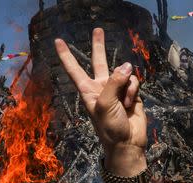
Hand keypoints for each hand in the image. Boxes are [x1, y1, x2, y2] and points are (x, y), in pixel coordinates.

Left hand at [54, 29, 145, 163]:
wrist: (127, 143)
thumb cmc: (110, 127)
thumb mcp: (105, 104)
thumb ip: (114, 82)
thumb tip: (127, 67)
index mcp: (88, 90)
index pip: (74, 69)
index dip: (66, 55)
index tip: (58, 41)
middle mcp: (101, 87)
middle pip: (99, 61)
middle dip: (99, 46)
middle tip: (98, 30)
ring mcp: (117, 89)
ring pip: (123, 73)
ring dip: (126, 85)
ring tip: (125, 102)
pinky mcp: (132, 93)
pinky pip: (134, 82)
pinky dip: (134, 91)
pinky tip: (132, 103)